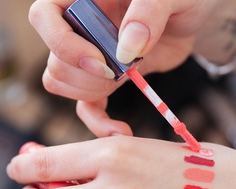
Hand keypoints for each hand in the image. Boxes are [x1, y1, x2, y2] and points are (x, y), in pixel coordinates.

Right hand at [29, 0, 219, 135]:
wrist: (191, 16)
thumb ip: (149, 11)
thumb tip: (127, 47)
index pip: (43, 16)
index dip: (64, 44)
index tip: (102, 61)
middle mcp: (76, 25)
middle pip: (55, 61)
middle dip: (90, 75)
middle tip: (126, 68)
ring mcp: (86, 53)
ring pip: (62, 84)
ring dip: (95, 92)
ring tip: (130, 76)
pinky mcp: (103, 77)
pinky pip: (84, 105)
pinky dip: (98, 121)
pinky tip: (120, 129)